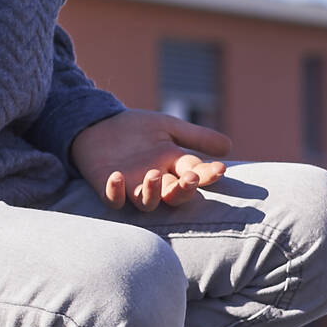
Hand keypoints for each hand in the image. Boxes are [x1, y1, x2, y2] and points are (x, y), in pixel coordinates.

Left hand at [70, 110, 231, 209]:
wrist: (97, 123)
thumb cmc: (135, 127)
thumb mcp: (169, 126)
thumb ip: (197, 136)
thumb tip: (228, 147)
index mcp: (173, 166)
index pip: (196, 174)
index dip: (208, 175)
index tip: (219, 169)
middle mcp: (156, 181)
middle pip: (175, 195)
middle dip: (184, 190)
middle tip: (190, 178)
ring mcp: (132, 187)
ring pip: (148, 203)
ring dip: (153, 193)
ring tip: (153, 175)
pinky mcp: (107, 188)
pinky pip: (113, 200)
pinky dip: (115, 192)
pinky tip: (117, 176)